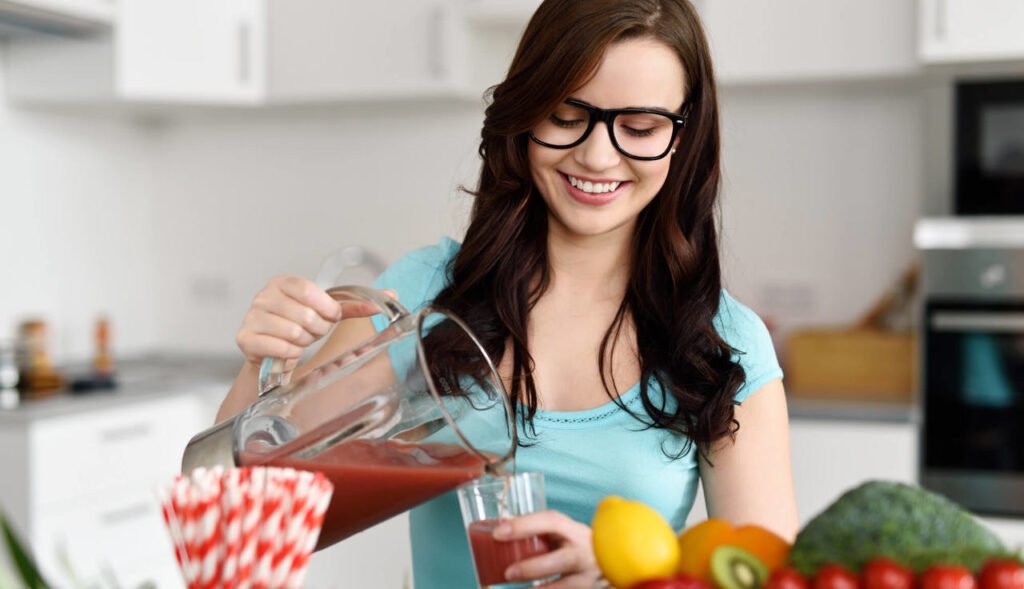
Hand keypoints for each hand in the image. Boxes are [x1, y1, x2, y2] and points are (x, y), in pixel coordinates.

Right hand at [236, 275, 390, 371]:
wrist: (272, 351)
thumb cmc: (300, 326)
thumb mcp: (326, 312)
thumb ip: (357, 304)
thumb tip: (393, 295)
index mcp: (282, 283)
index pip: (307, 288)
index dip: (325, 306)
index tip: (332, 317)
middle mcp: (264, 296)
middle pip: (304, 314)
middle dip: (317, 329)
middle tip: (314, 332)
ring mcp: (252, 317)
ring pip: (293, 332)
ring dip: (304, 342)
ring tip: (300, 340)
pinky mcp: (245, 339)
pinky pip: (278, 347)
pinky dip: (291, 353)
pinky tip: (289, 351)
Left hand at [493, 510, 599, 588]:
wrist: (605, 565)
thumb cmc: (573, 547)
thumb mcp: (561, 535)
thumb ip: (538, 533)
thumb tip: (499, 532)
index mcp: (573, 531)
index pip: (551, 521)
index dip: (524, 525)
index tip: (498, 533)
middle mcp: (583, 553)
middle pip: (563, 559)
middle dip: (533, 568)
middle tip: (508, 573)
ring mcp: (587, 576)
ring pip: (566, 586)